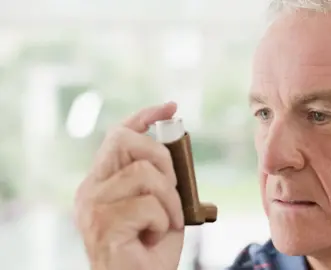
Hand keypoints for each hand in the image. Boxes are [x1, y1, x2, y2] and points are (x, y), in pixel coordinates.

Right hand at [75, 102, 184, 269]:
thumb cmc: (150, 248)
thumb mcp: (160, 204)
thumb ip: (160, 177)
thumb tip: (176, 146)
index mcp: (102, 182)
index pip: (117, 135)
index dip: (144, 116)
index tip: (170, 107)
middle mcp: (91, 189)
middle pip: (125, 141)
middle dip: (162, 157)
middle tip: (173, 187)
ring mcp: (93, 206)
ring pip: (144, 173)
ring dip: (169, 199)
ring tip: (166, 222)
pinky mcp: (103, 225)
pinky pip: (149, 205)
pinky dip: (164, 221)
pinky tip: (154, 237)